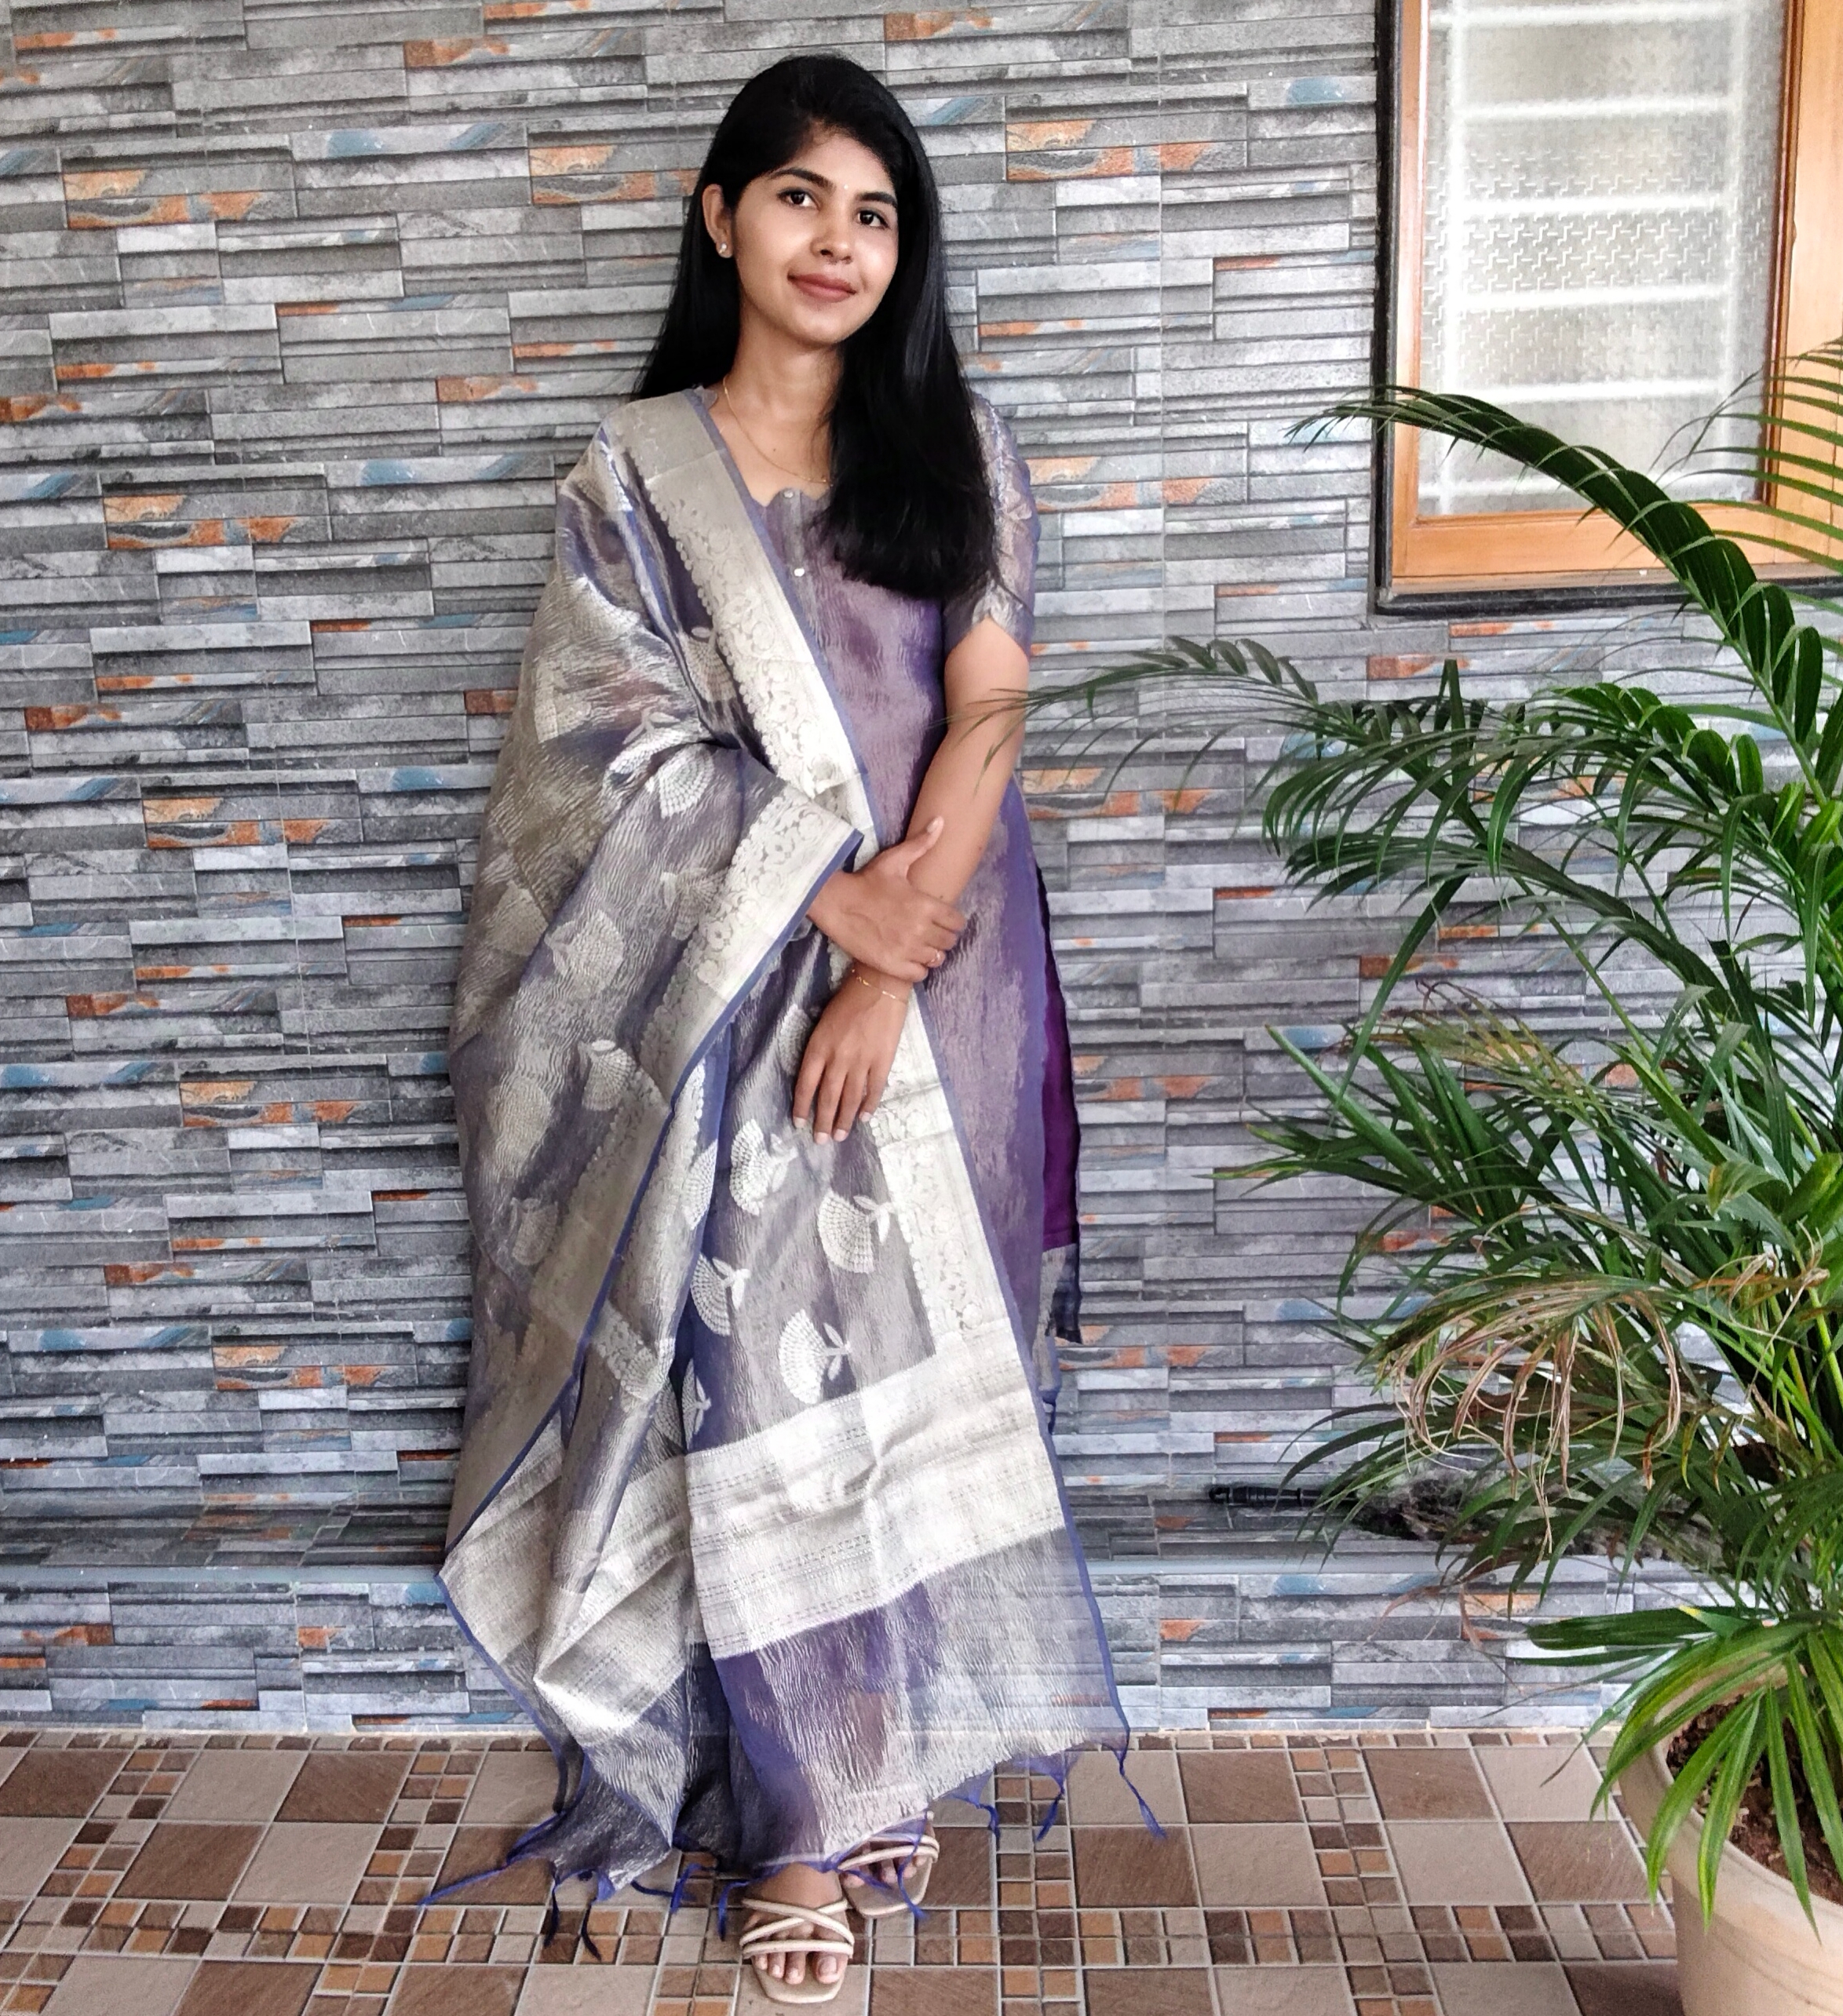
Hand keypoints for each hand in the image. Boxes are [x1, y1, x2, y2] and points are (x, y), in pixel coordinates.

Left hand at [793, 965, 909, 1141]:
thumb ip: (820, 1051)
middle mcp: (838, 1058)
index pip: (806, 1085)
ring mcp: (862, 1061)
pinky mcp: (883, 1060)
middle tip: (821, 1140)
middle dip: (823, 1122)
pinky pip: (874, 1089)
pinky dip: (868, 1105)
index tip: (800, 1123)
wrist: (880, 985)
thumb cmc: (848, 1001)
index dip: (802, 1107)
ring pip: (850, 1098)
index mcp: (819, 1047)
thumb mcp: (824, 1024)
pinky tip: (863, 1117)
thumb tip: (818, 1078)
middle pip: (828, 1097)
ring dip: (844, 1120)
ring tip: (841, 1136)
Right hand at [805, 817, 963, 982]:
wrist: (835, 902)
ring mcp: (906, 949)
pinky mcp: (892, 965)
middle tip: (931, 932)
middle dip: (943, 937)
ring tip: (920, 946)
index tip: (943, 919)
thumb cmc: (866, 880)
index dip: (952, 921)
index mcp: (925, 904)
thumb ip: (921, 844)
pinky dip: (918, 969)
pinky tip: (909, 958)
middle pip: (949, 942)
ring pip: (936, 959)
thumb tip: (941, 821)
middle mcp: (920, 929)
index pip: (957, 922)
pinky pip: (919, 974)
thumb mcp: (895, 860)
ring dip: (931, 953)